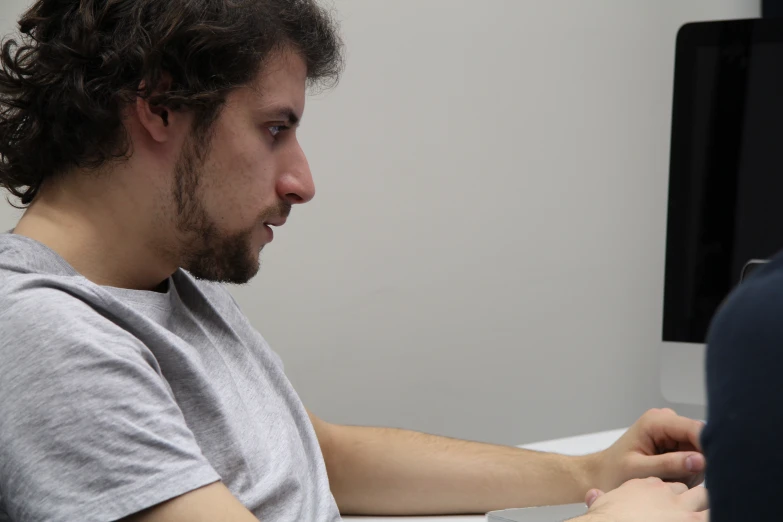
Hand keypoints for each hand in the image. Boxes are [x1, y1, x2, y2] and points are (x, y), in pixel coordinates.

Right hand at [581, 478, 708, 521]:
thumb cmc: (603, 519)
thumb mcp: (598, 505)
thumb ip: (597, 498)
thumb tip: (591, 495)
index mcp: (644, 487)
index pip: (668, 486)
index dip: (673, 496)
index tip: (672, 505)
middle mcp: (666, 494)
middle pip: (692, 490)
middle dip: (699, 498)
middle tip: (699, 508)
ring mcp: (682, 510)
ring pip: (708, 499)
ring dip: (711, 507)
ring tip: (718, 509)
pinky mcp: (692, 520)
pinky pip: (714, 515)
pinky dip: (718, 514)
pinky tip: (724, 514)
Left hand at [591, 408, 705, 491]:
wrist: (604, 473)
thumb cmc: (615, 471)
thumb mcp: (639, 470)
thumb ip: (669, 464)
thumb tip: (700, 460)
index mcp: (656, 421)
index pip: (695, 429)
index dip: (708, 447)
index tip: (711, 468)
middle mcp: (667, 421)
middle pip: (702, 441)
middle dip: (696, 463)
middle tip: (677, 479)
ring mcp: (674, 432)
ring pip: (701, 453)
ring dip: (690, 471)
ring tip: (667, 478)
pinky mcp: (678, 444)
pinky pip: (696, 460)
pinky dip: (687, 473)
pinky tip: (670, 477)